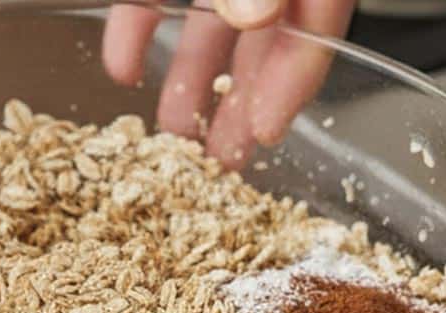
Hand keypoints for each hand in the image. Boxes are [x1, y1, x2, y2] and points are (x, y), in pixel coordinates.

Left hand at [103, 0, 354, 167]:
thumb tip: (255, 14)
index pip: (321, 17)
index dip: (296, 78)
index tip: (268, 131)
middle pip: (265, 33)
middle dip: (241, 101)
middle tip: (224, 164)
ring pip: (210, 22)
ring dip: (191, 80)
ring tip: (176, 138)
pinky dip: (135, 32)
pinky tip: (123, 73)